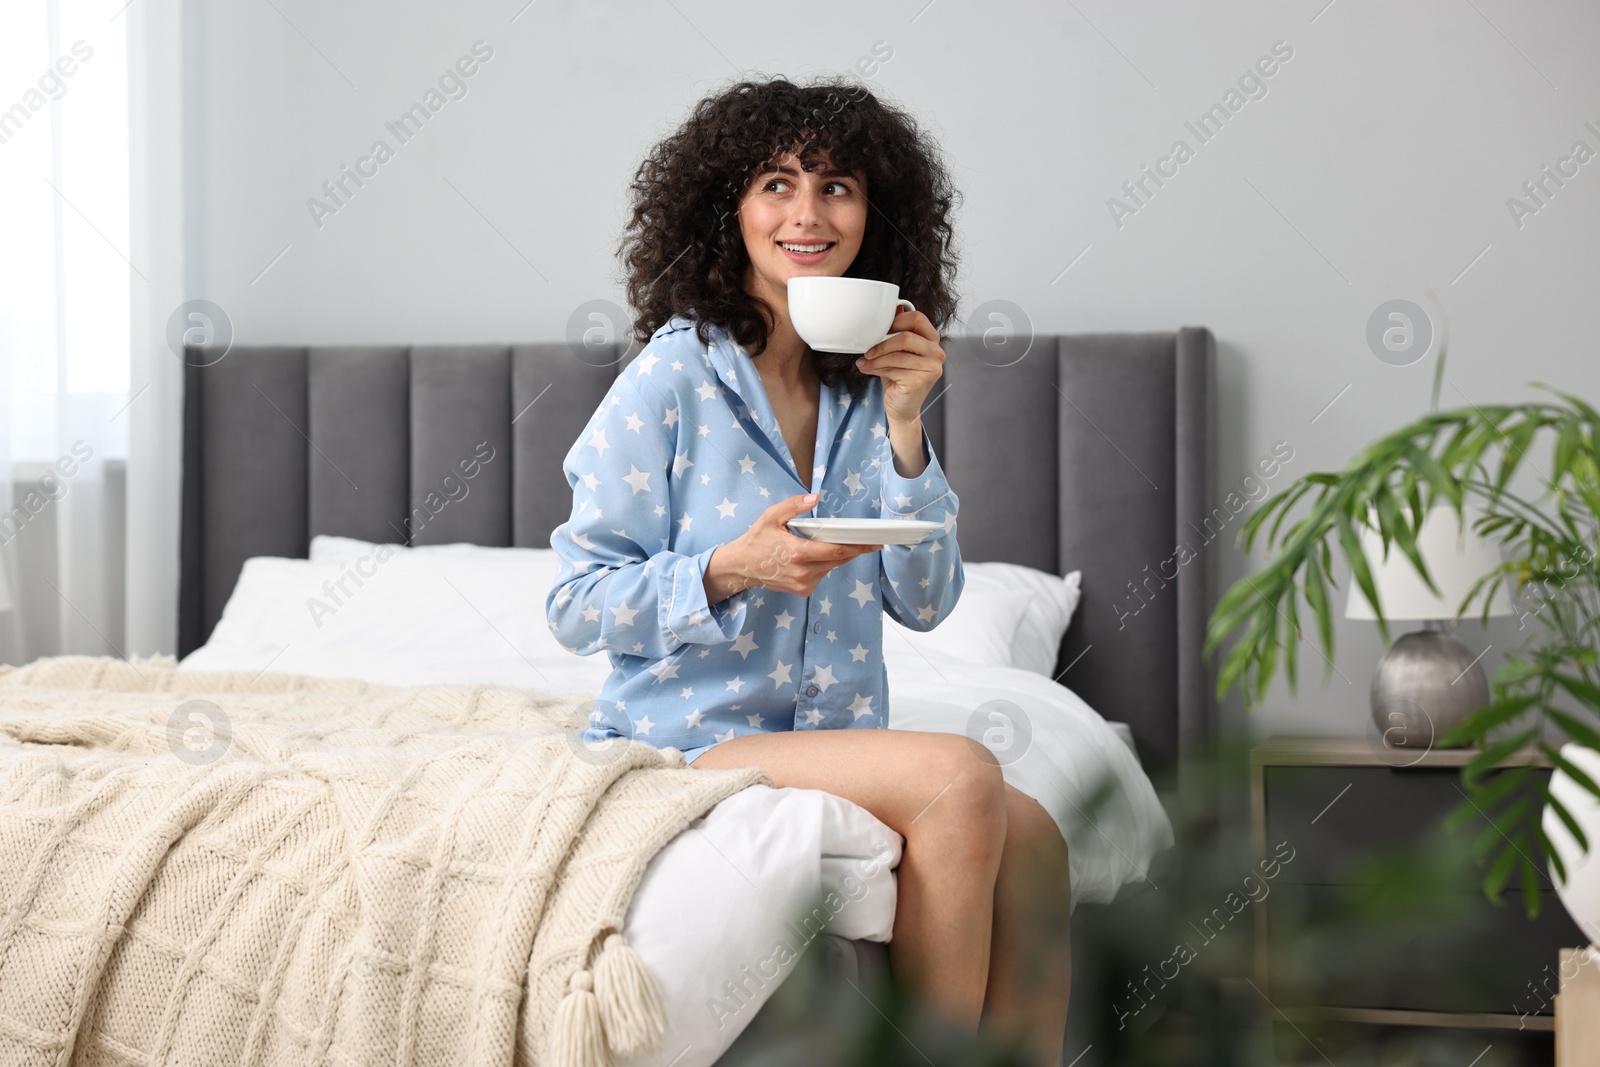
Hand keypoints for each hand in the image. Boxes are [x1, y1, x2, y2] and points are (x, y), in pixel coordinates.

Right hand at [710, 494, 881, 599]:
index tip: (874, 543)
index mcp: (797, 553)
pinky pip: (822, 575)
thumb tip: (814, 498)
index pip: (836, 551)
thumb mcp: (771, 516)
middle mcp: (803, 572)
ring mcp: (803, 584)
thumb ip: (793, 506)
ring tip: (832, 544)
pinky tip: (814, 557)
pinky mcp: (802, 590)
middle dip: (854, 550)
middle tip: (867, 541)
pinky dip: (824, 564)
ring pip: (831, 567)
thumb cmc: (757, 540)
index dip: (858, 547)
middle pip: (838, 560)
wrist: (742, 567)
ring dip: (836, 556)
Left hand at [855, 308, 944, 426]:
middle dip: (882, 342)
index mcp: (932, 340)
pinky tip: (867, 369)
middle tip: (867, 348)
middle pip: (907, 336)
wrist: (902, 407)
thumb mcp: (896, 351)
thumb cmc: (899, 377)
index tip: (878, 328)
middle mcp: (937, 352)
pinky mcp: (921, 380)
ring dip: (876, 358)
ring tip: (863, 361)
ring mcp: (932, 367)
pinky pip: (893, 368)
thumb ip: (897, 332)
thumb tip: (893, 309)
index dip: (895, 321)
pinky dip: (876, 368)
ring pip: (897, 354)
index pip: (917, 318)